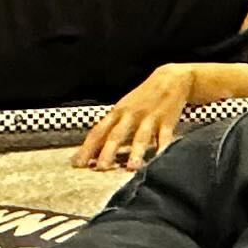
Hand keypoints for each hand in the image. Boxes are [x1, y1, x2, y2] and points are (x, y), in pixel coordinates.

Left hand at [73, 65, 205, 169]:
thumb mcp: (124, 109)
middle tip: (100, 169)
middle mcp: (131, 115)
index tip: (77, 164)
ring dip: (135, 152)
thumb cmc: (142, 98)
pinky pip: (164, 136)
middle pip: (116, 134)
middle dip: (108, 152)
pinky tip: (160, 159)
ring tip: (131, 169)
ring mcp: (149, 117)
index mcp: (117, 112)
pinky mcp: (167, 120)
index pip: (98, 131)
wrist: (170, 79)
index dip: (87, 148)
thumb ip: (111, 129)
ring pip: (141, 137)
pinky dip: (163, 148)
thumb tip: (94, 153)